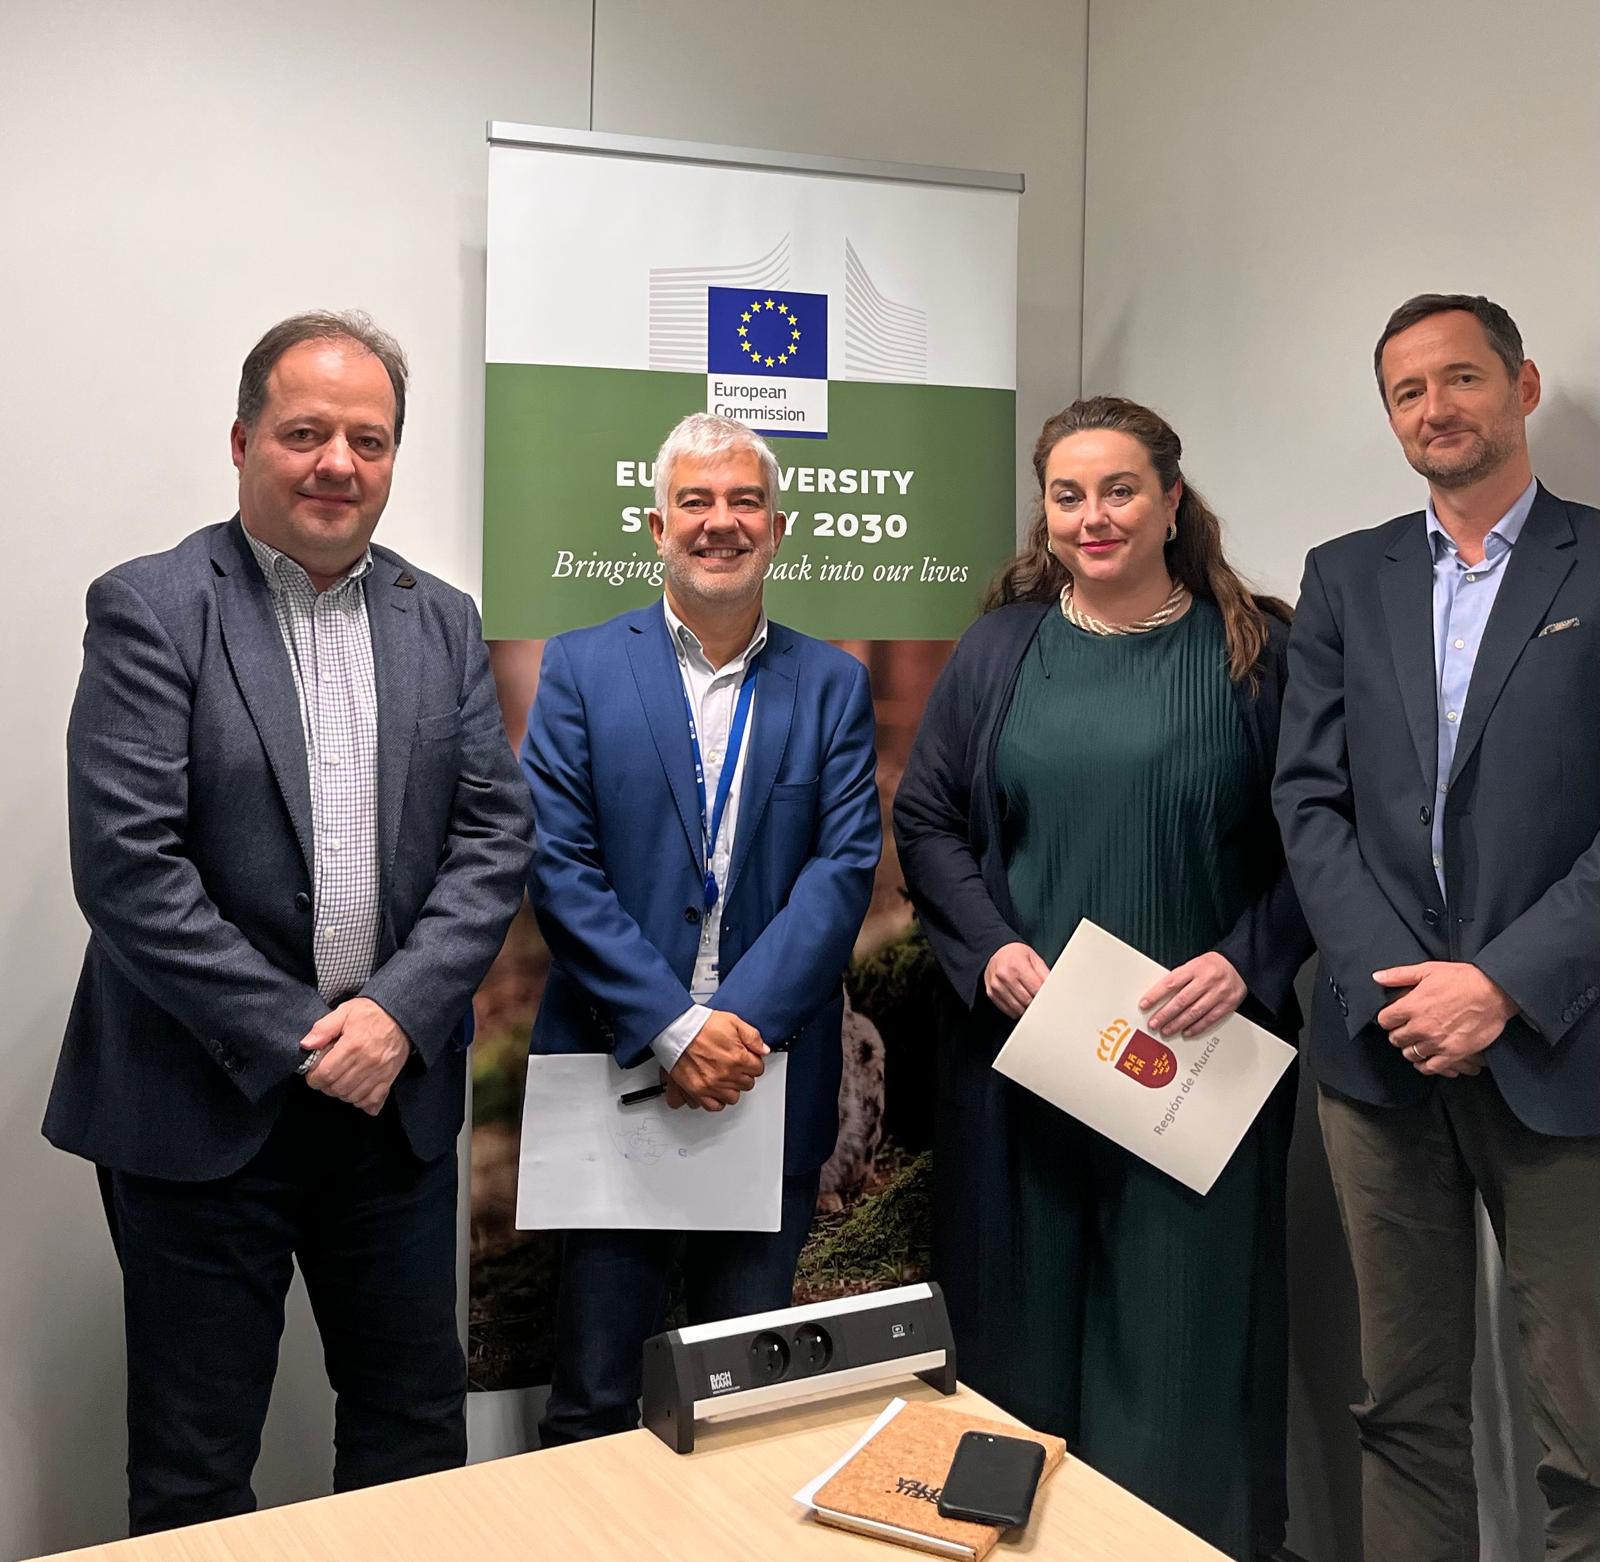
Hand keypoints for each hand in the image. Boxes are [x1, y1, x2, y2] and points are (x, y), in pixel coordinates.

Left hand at [298, 998, 412, 1114]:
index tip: (313, 1074)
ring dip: (342, 1093)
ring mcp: (380, 1072)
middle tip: (326, 1077)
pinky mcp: (389, 1077)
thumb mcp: (345, 1011)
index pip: (326, 1074)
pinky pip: (373, 1100)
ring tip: (341, 1082)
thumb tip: (306, 1045)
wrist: (402, 1015)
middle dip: (326, 1086)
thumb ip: (324, 1028)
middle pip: (337, 1088)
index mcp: (352, 1045)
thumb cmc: (371, 1013)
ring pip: (353, 1097)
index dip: (314, 1078)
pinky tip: (357, 1093)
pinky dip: (362, 1102)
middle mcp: (367, 1062)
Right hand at [668, 1011, 765, 1109]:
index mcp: (738, 1057)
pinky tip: (716, 1090)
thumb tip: (764, 1050)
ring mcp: (712, 1084)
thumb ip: (752, 1037)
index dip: (753, 1062)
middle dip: (743, 1074)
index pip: (758, 1069)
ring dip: (731, 1088)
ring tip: (725, 1077)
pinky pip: (714, 1106)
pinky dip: (716, 1100)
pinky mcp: (697, 1091)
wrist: (676, 1028)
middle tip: (734, 1065)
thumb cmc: (701, 1024)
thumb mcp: (733, 1021)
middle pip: (747, 1084)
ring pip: (733, 1097)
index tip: (747, 1059)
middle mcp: (727, 1074)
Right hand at [983, 942, 1049, 1019]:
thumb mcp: (1034, 958)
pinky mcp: (991, 994)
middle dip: (1037, 1002)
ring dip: (1027, 1009)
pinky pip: (1008, 1011)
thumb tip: (1054, 989)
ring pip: (1018, 1008)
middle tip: (1041, 1000)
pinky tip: (1021, 1003)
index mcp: (1017, 964)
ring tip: (1032, 1001)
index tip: (1049, 997)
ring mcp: (996, 986)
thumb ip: (1044, 974)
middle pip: (1027, 1000)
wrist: (996, 954)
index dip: (1045, 995)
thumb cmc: (1016, 955)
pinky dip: (1017, 1011)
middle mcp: (1004, 975)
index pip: (1036, 989)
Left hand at [1139, 953, 1247, 1036]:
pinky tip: (1186, 1032)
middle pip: (1181, 1000)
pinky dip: (1196, 1027)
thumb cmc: (1213, 965)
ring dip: (1178, 1024)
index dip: (1155, 995)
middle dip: (1165, 1014)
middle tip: (1154, 1023)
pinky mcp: (1228, 1004)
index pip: (1170, 983)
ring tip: (1166, 1030)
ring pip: (1194, 1012)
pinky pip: (1210, 1019)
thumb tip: (1159, 996)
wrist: (1240, 964)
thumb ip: (1180, 978)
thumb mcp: (1194, 964)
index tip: (1144, 1004)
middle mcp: (1206, 980)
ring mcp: (1218, 993)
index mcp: (1195, 968)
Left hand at [1374, 961, 1516, 1077]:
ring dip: (1410, 1048)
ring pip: (1410, 1053)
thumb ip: (1399, 975)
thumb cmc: (1463, 979)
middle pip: (1395, 1038)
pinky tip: (1426, 1057)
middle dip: (1398, 1033)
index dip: (1388, 1018)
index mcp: (1412, 1005)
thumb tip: (1377, 977)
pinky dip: (1424, 1065)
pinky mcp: (1453, 1053)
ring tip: (1417, 1041)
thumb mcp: (1428, 970)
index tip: (1395, 1017)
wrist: (1495, 992)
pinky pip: (1429, 1067)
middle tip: (1406, 1028)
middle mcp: (1421, 1026)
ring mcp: (1437, 1042)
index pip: (1384, 1020)